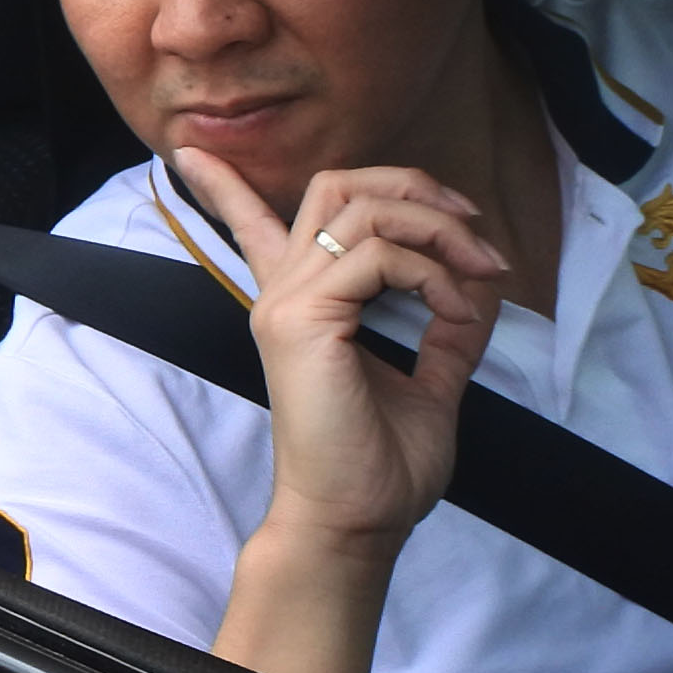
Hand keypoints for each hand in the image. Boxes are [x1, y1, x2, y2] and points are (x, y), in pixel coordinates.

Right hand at [185, 155, 509, 672]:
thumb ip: (447, 328)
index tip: (190, 150)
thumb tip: (481, 285)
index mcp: (300, 305)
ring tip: (482, 268)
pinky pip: (379, 256)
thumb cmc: (381, 467)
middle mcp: (282, 292)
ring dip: (438, 228)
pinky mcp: (305, 320)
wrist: (355, 523)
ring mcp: (287, 302)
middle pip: (335, 186)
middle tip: (469, 221)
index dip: (223, 183)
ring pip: (362, 208)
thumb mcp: (429, 381)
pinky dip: (434, 272)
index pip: (250, 223)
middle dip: (411, 185)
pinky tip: (456, 307)